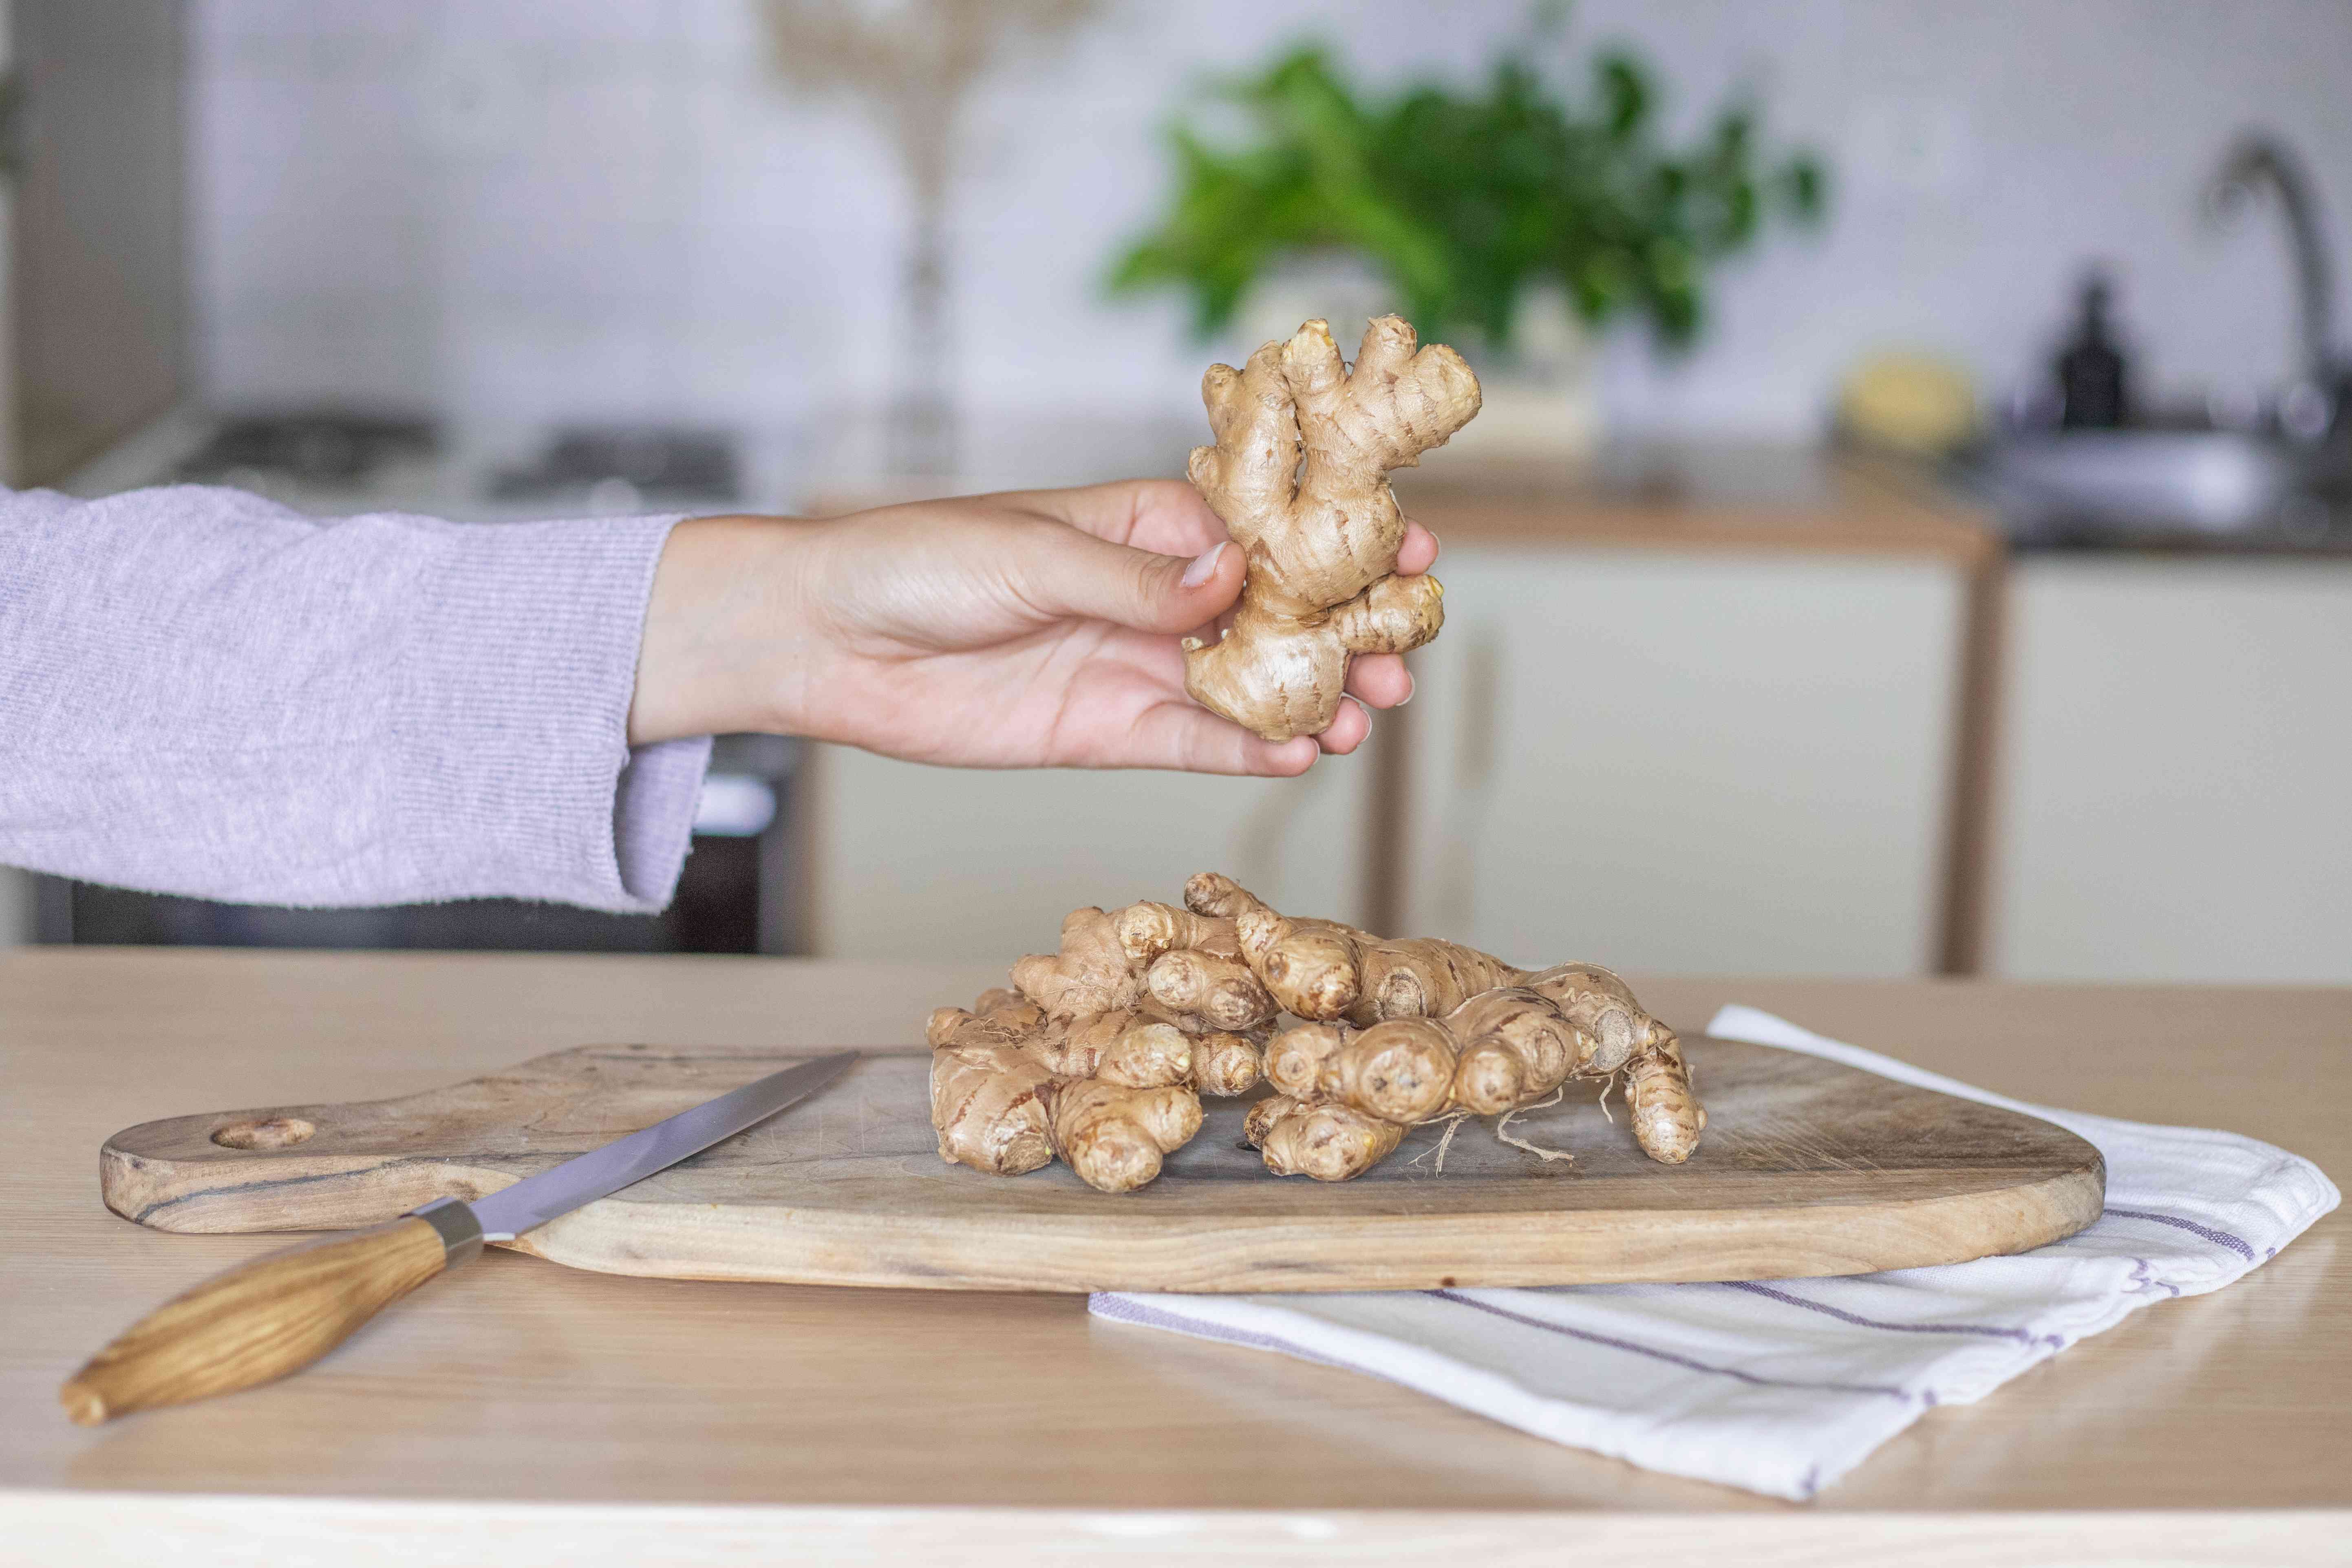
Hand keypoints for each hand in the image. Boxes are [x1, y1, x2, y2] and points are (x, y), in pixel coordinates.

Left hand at [628, 479, 1436, 775]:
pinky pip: (1197, 743)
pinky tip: (1303, 753)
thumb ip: (1136, 578)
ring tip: (1368, 713)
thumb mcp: (1034, 554)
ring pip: (1250, 685)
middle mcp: (1155, 594)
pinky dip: (1251, 751)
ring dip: (1314, 698)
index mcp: (1146, 523)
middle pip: (1274, 615)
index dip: (1336, 545)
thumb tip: (1228, 576)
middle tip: (1401, 656)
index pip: (1262, 531)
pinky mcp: (1108, 730)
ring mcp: (1136, 664)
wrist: (831, 639)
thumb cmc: (920, 562)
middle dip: (1343, 632)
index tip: (1407, 554)